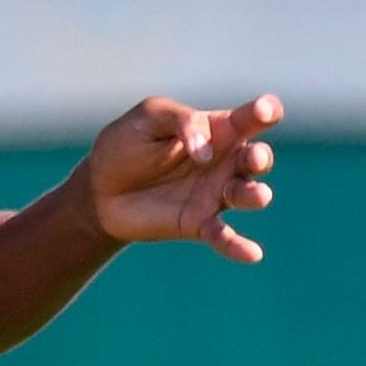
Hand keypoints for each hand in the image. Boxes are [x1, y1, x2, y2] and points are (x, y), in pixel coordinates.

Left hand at [77, 93, 279, 261]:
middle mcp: (225, 161)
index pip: (252, 117)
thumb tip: (207, 152)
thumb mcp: (150, 116)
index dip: (265, 111)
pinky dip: (239, 246)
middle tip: (254, 158)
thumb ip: (182, 121)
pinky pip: (224, 236)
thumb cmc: (128, 144)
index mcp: (217, 128)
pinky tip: (252, 254)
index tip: (265, 111)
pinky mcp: (199, 224)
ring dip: (255, 195)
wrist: (100, 188)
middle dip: (261, 158)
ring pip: (248, 195)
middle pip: (257, 158)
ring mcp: (215, 194)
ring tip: (257, 196)